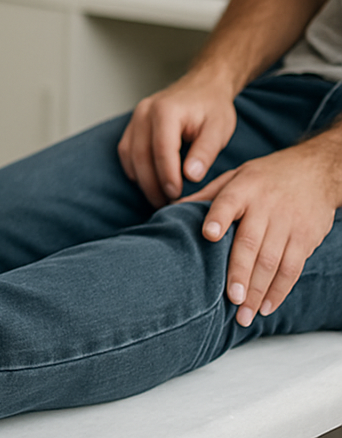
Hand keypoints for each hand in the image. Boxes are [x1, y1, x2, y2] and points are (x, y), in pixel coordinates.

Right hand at [118, 74, 236, 205]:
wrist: (203, 85)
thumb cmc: (212, 108)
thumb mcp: (218, 129)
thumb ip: (204, 152)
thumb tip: (190, 176)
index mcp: (166, 111)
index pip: (161, 149)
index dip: (167, 176)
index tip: (176, 195)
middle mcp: (144, 112)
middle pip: (140, 154)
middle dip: (152, 183)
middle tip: (167, 204)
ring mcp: (135, 116)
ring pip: (129, 154)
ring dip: (141, 179)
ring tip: (159, 198)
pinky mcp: (133, 124)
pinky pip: (126, 150)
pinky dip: (134, 169)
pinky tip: (148, 182)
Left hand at [179, 132, 341, 324]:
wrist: (315, 171)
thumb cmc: (264, 177)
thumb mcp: (235, 176)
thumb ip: (207, 196)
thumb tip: (171, 209)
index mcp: (242, 188)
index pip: (228, 202)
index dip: (218, 219)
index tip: (208, 235)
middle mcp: (265, 206)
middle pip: (251, 242)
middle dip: (240, 272)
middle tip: (231, 299)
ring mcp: (287, 224)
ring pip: (273, 261)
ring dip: (259, 291)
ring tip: (245, 314)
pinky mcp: (305, 239)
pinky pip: (292, 269)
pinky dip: (280, 291)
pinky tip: (266, 307)